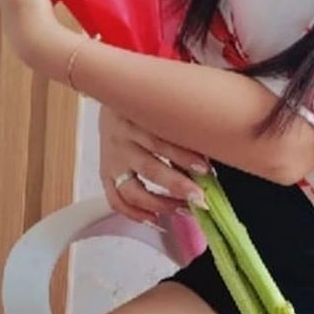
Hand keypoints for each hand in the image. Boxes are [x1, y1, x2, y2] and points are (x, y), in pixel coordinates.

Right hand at [99, 104, 208, 225]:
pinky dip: (134, 213)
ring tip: (182, 210)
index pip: (161, 141)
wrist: (113, 93)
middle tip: (199, 197)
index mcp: (136, 120)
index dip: (184, 157)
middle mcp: (122, 141)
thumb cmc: (145, 104)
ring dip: (159, 203)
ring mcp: (112, 159)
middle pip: (149, 168)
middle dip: (176, 185)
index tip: (205, 169)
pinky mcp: (105, 173)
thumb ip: (179, 129)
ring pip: (132, 189)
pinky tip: (154, 219)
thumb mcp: (160, 108)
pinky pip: (115, 199)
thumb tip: (207, 157)